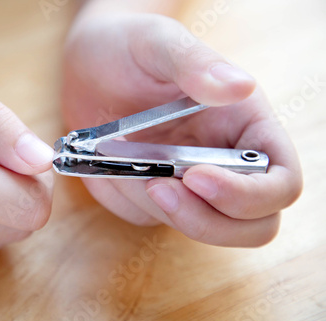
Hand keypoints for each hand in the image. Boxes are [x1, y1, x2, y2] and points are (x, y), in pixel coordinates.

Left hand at [62, 9, 302, 246]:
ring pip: (194, 227)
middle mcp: (225, 162)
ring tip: (119, 153)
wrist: (89, 67)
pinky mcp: (155, 196)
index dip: (248, 196)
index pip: (280, 184)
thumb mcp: (159, 44)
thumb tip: (240, 87)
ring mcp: (189, 184)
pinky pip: (147, 218)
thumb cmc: (130, 48)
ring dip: (153, 203)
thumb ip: (196, 64)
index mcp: (246, 127)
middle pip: (250, 227)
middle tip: (156, 187)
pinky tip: (108, 161)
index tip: (196, 176)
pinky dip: (125, 198)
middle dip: (205, 221)